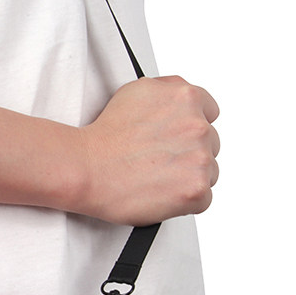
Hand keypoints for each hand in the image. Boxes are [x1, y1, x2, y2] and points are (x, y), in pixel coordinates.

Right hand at [80, 76, 220, 224]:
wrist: (85, 169)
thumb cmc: (103, 138)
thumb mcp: (135, 93)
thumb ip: (166, 93)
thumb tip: (176, 102)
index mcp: (186, 97)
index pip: (209, 112)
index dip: (189, 129)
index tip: (173, 140)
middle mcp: (197, 125)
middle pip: (210, 144)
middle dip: (188, 154)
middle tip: (157, 162)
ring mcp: (200, 158)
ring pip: (208, 172)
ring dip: (187, 177)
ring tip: (155, 179)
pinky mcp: (195, 189)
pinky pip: (204, 199)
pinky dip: (184, 201)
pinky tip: (160, 193)